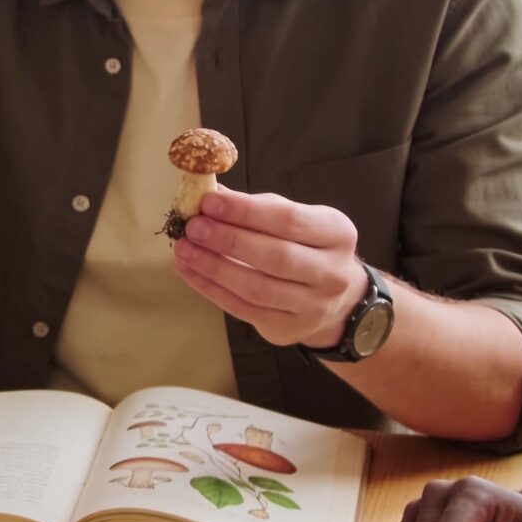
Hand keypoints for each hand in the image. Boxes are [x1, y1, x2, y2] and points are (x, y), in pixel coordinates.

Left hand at [172, 187, 369, 348]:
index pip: (288, 220)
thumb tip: (204, 191)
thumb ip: (254, 206)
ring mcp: (313, 306)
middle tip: (193, 227)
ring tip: (184, 250)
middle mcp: (332, 272)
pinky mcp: (289, 329)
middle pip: (275, 257)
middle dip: (228, 240)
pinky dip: (210, 289)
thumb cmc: (303, 247)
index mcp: (337, 233)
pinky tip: (189, 271)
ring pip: (256, 288)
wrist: (334, 298)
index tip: (208, 202)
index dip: (245, 211)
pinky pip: (243, 309)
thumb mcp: (292, 219)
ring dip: (213, 267)